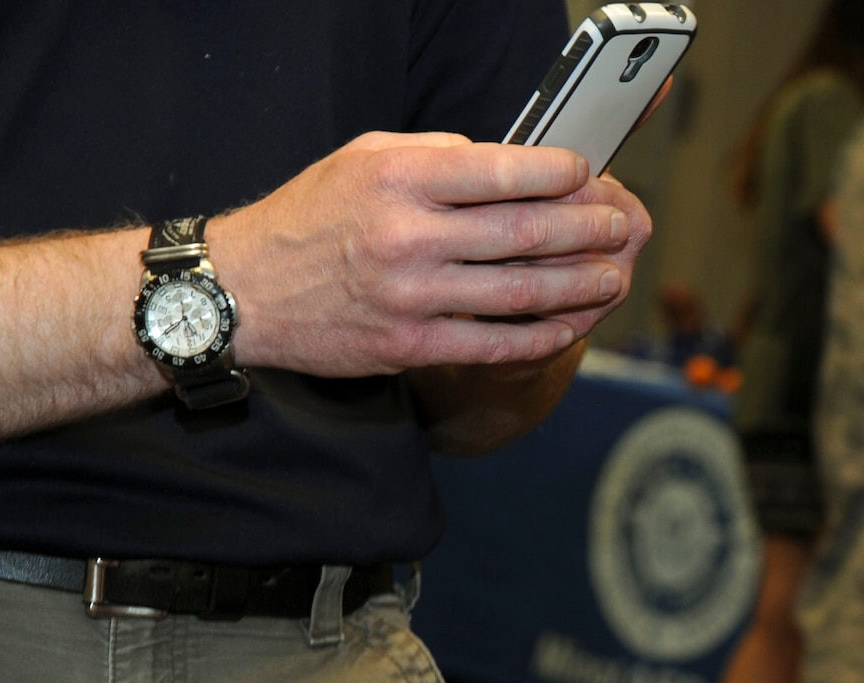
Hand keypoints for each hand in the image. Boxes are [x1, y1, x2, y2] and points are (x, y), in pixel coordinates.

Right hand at [209, 132, 648, 373]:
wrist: (242, 292)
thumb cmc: (310, 218)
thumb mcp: (363, 159)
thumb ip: (437, 155)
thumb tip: (510, 161)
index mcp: (400, 178)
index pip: (503, 170)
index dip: (560, 174)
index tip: (587, 175)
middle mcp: (408, 236)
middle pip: (526, 234)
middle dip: (588, 230)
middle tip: (621, 226)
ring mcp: (412, 296)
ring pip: (521, 292)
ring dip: (580, 286)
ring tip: (613, 276)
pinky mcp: (411, 345)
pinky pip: (495, 343)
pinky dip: (542, 336)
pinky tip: (570, 326)